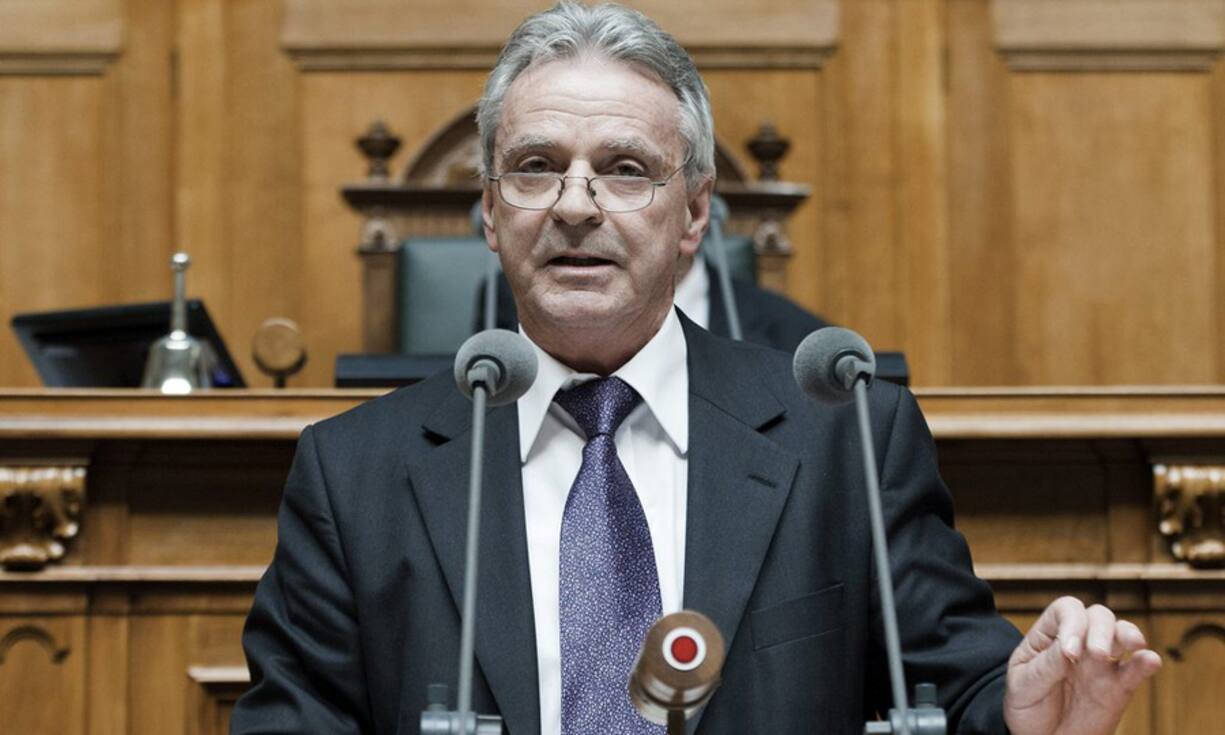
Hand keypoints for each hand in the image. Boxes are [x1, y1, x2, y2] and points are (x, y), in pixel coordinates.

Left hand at [1003, 596, 1161, 734]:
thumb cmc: (1026, 706)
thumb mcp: (1024, 684)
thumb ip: (1047, 664)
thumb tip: (1069, 645)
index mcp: (1049, 636)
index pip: (1066, 611)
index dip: (1072, 623)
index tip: (1070, 652)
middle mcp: (1078, 643)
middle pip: (1098, 616)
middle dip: (1101, 629)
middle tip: (1097, 653)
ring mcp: (1101, 663)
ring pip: (1121, 634)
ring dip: (1128, 634)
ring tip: (1133, 644)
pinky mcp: (1119, 687)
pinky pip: (1136, 670)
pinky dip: (1147, 662)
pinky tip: (1150, 660)